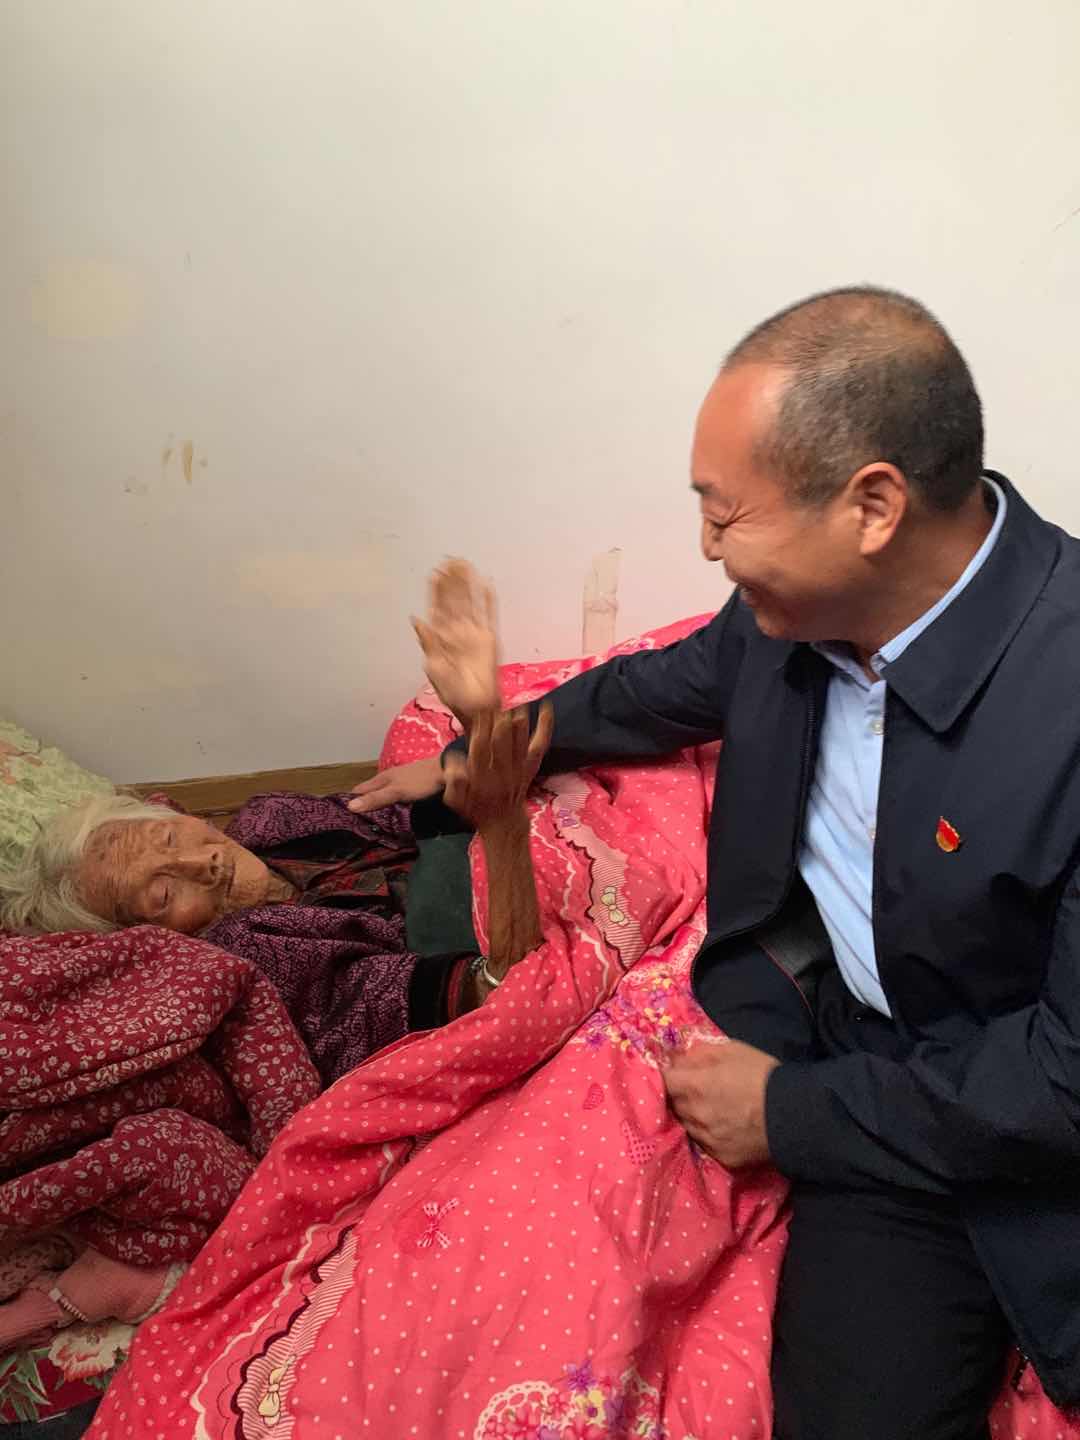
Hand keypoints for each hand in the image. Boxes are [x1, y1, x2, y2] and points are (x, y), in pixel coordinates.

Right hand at [347, 755, 444, 813]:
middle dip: (359, 804)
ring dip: (372, 805)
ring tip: (367, 821)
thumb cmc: (420, 781)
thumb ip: (376, 799)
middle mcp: (386, 779)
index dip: (349, 801)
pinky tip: (387, 813)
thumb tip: (349, 806)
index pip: (358, 791)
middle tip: (352, 823)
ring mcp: (397, 782)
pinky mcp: (407, 787)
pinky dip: (385, 804)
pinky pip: (390, 796)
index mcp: (380, 779)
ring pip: (379, 794)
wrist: (446, 771)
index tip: (340, 817)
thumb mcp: (396, 792)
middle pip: (367, 792)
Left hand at [413, 559, 499, 723]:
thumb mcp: (433, 666)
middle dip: (452, 581)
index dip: (436, 590)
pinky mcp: (489, 638)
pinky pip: (489, 615)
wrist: (475, 706)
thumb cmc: (452, 692)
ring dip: (468, 584)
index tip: (434, 572)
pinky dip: (488, 600)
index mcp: (441, 637)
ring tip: (466, 565)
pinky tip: (486, 584)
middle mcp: (458, 631)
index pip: (438, 607)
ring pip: (471, 602)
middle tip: (451, 560)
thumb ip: (427, 641)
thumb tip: (416, 618)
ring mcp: (474, 633)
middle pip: (455, 600)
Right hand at [443, 704, 552, 831]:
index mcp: (481, 777)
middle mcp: (502, 771)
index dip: (480, 729)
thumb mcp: (454, 799)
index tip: (479, 710)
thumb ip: (453, 780)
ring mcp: (519, 768)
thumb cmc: (475, 807)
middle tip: (498, 698)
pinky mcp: (531, 766)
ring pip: (521, 740)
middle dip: (500, 719)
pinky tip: (546, 707)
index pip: (480, 748)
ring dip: (519, 719)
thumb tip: (453, 759)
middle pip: (502, 741)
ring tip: (517, 699)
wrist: (503, 821)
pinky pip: (540, 744)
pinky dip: (545, 726)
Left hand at [661, 1039, 779, 1168]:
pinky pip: (705, 1144)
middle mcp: (696, 1115)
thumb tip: (678, 1060)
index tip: (673, 1073)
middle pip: (672, 1105)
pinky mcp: (722, 1158)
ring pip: (686, 1126)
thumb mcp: (732, 1050)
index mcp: (695, 1086)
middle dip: (678, 1096)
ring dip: (691, 1117)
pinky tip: (723, 1127)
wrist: (795, 1113)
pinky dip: (708, 1135)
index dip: (666, 1075)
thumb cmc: (763, 1075)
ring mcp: (707, 1139)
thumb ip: (700, 1054)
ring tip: (710, 1109)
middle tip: (694, 1090)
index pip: (663, 1081)